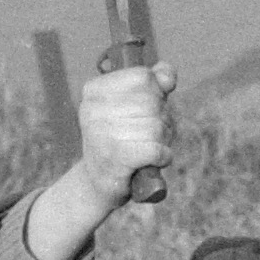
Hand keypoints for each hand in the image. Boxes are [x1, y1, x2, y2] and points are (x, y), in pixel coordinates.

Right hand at [77, 60, 175, 204]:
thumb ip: (153, 84)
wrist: (99, 183)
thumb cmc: (123, 139)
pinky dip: (163, 156)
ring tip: (148, 148)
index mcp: (94, 90)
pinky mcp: (114, 159)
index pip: (144, 76)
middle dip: (162, 119)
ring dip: (163, 139)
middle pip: (153, 102)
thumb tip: (166, 75)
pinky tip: (154, 160)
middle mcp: (92, 109)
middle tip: (149, 133)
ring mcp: (100, 134)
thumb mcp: (135, 106)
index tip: (145, 110)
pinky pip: (156, 150)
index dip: (156, 93)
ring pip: (157, 127)